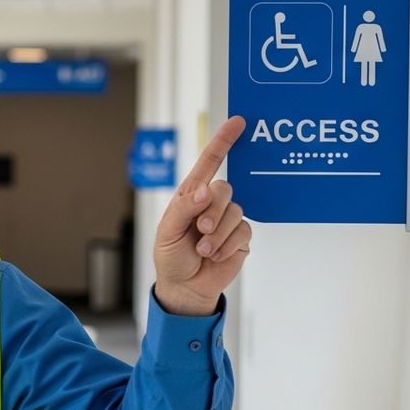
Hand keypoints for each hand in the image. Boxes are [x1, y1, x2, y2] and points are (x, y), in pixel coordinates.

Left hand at [153, 116, 251, 315]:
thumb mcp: (168, 232)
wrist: (185, 287)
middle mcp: (211, 203)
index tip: (237, 122)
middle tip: (200, 230)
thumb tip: (204, 191)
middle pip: (224, 189)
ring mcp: (227, 219)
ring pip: (235, 212)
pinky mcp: (240, 236)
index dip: (223, 142)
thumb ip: (184, 209)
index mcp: (190, 195)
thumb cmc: (171, 256)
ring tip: (203, 249)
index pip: (209, 163)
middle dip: (213, 211)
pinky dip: (227, 246)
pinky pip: (242, 232)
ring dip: (218, 234)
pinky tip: (214, 255)